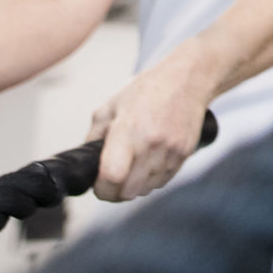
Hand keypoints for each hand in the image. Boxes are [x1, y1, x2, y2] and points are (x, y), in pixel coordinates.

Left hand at [88, 55, 213, 202]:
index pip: (112, 176)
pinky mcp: (184, 154)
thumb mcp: (111, 106)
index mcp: (129, 130)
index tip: (98, 186)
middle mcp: (151, 143)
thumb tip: (85, 163)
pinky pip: (163, 181)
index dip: (102, 189)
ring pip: (146, 190)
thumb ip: (94, 136)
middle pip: (128, 191)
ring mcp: (170, 151)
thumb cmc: (148, 90)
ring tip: (132, 169)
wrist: (187, 80)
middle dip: (116, 192)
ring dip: (135, 186)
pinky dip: (152, 179)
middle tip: (112, 181)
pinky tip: (148, 163)